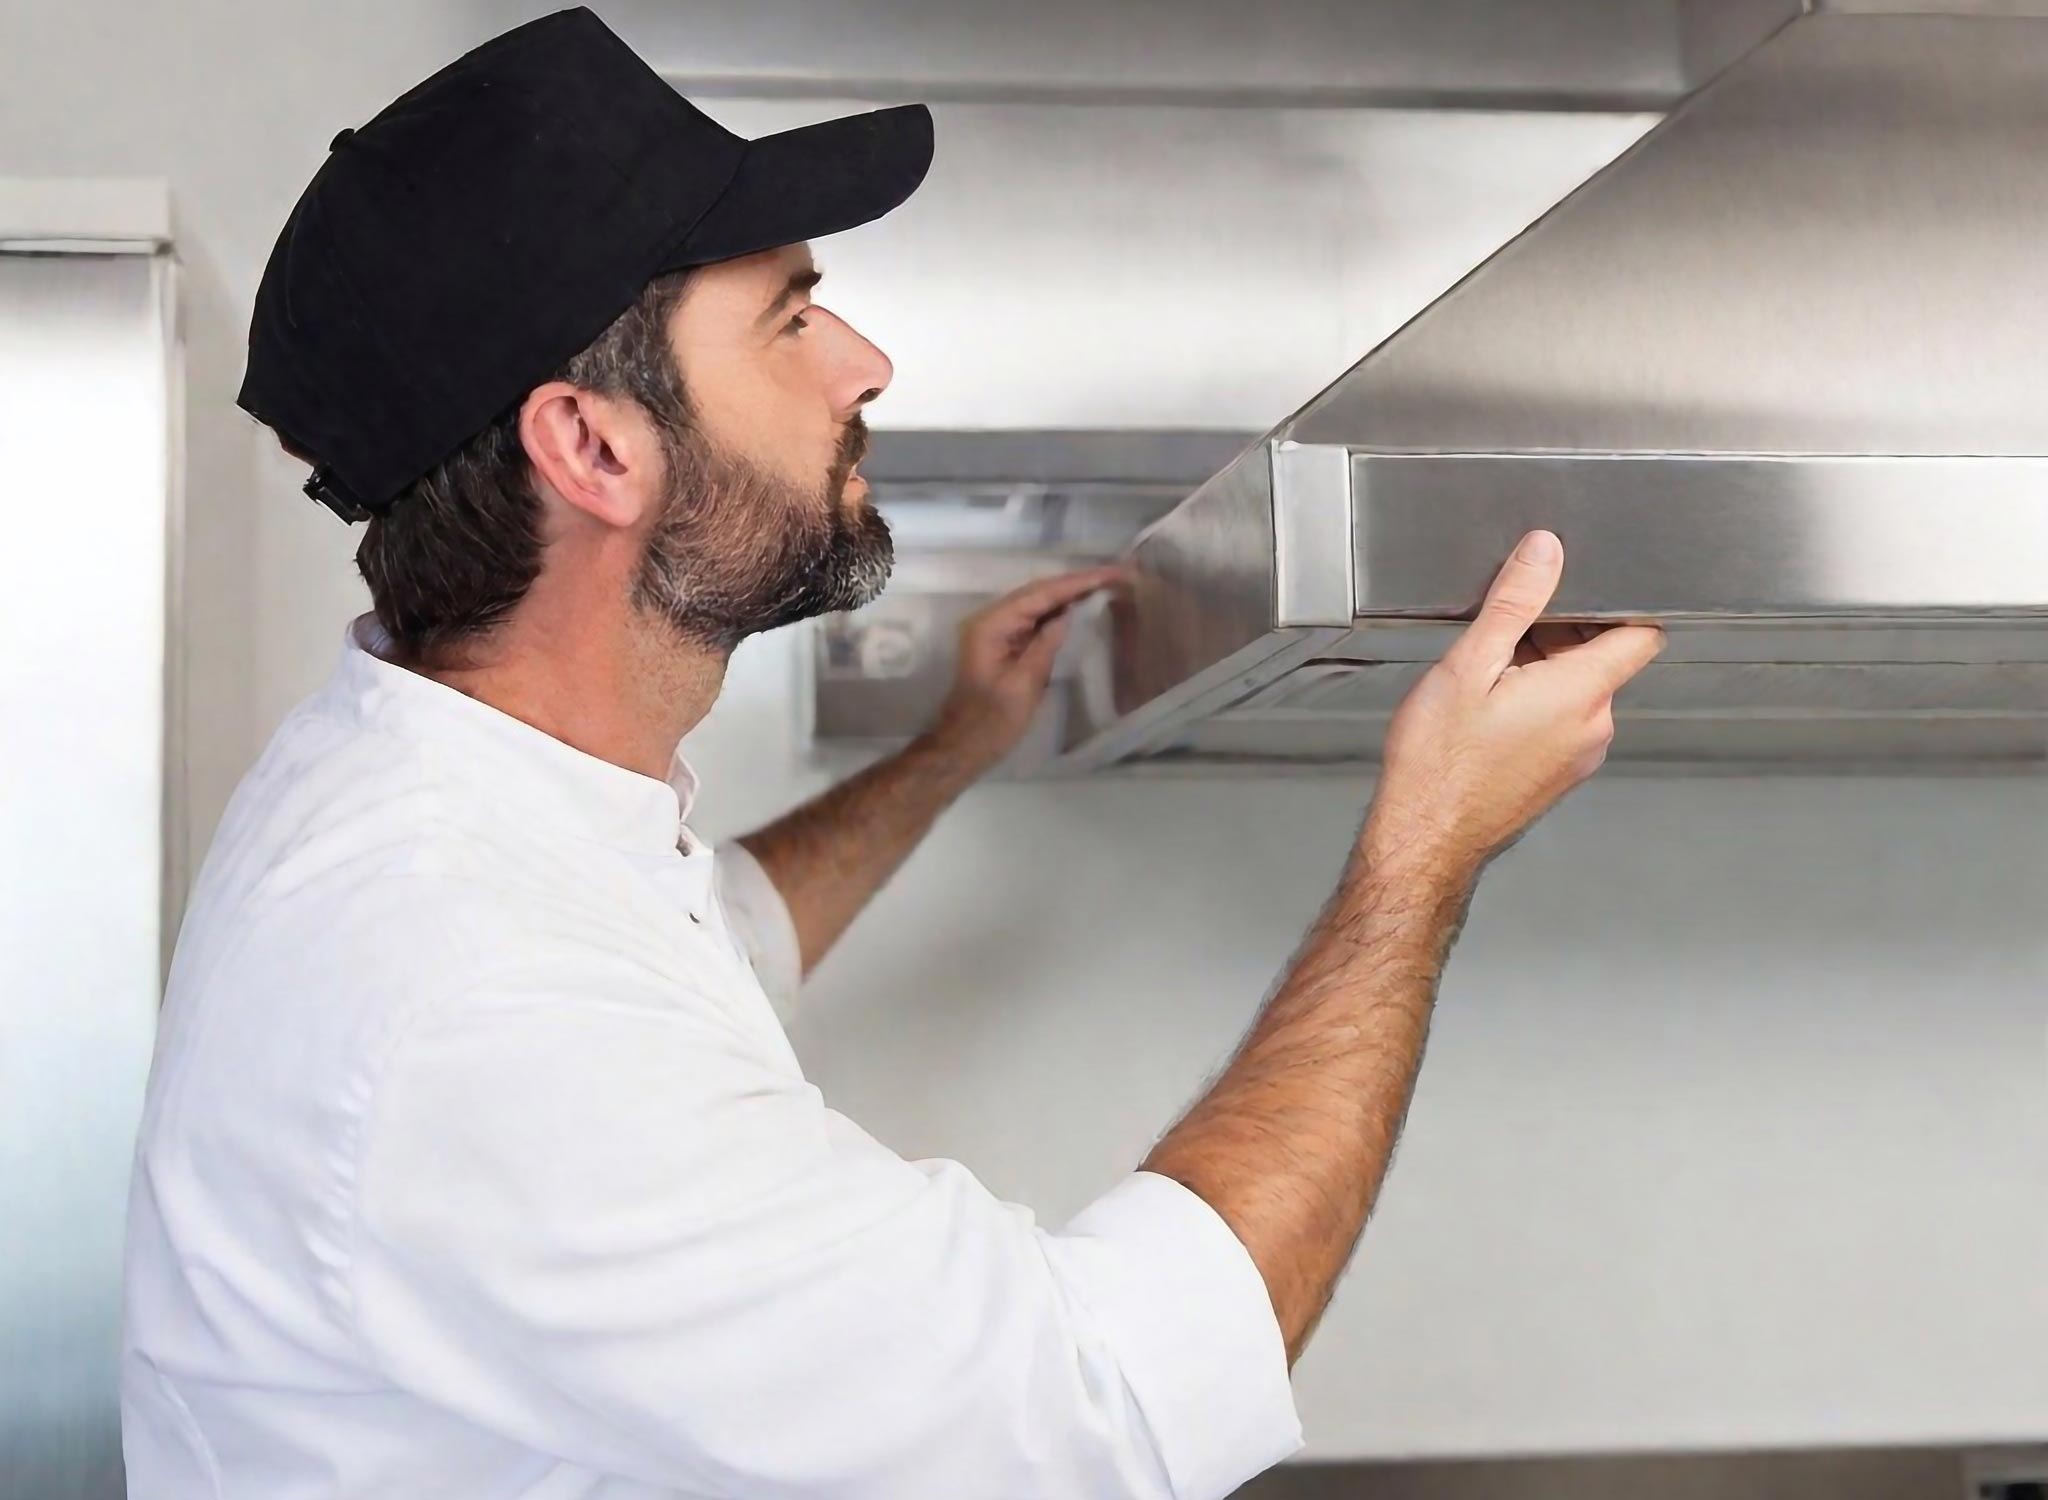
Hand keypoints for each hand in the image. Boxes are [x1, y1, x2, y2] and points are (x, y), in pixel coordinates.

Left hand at [923, 565, 1126, 773]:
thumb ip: (1045, 645)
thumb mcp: (1024, 684)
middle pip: (1037, 593)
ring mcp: (993, 631)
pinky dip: (1055, 613)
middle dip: (1074, 583)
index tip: (1107, 573)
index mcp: (990, 625)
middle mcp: (989, 620)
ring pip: (1035, 604)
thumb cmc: (991, 721)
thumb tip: (1066, 614)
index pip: (1039, 595)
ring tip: (1102, 584)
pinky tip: (1077, 607)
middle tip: (1112, 574)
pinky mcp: (1001, 644)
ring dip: (1067, 595)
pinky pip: (1032, 620)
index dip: (1075, 583)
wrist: (964, 745)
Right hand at [1365, 531, 1664, 879]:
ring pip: (1580, 691)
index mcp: (1581, 693)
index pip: (1642, 633)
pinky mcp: (1560, 775)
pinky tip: (1488, 713)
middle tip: (1503, 638)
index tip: (1574, 594)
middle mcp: (1594, 727)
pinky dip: (1536, 705)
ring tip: (1487, 680)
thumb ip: (1514, 603)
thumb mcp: (1469, 665)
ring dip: (1543, 671)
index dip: (1615, 605)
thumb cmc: (1439, 764)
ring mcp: (1579, 757)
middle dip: (1560, 635)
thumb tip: (1545, 552)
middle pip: (1603, 658)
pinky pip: (1563, 723)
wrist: (1425, 837)